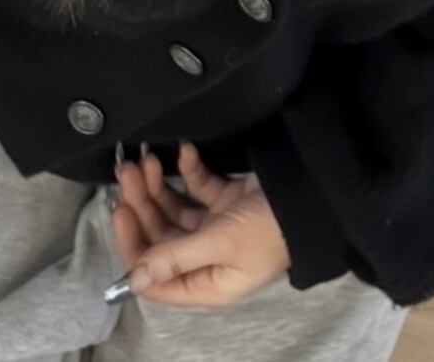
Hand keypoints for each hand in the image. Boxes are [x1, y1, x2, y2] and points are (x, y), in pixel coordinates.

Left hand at [111, 141, 290, 307]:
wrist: (312, 193)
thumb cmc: (268, 229)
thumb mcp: (220, 244)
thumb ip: (175, 257)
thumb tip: (132, 279)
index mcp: (205, 282)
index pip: (154, 276)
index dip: (133, 246)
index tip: (120, 212)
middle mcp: (207, 258)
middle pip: (160, 236)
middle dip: (142, 204)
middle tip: (129, 172)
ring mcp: (218, 227)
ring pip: (173, 209)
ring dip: (156, 186)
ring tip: (146, 159)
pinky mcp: (228, 200)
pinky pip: (198, 187)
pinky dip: (188, 170)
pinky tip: (185, 152)